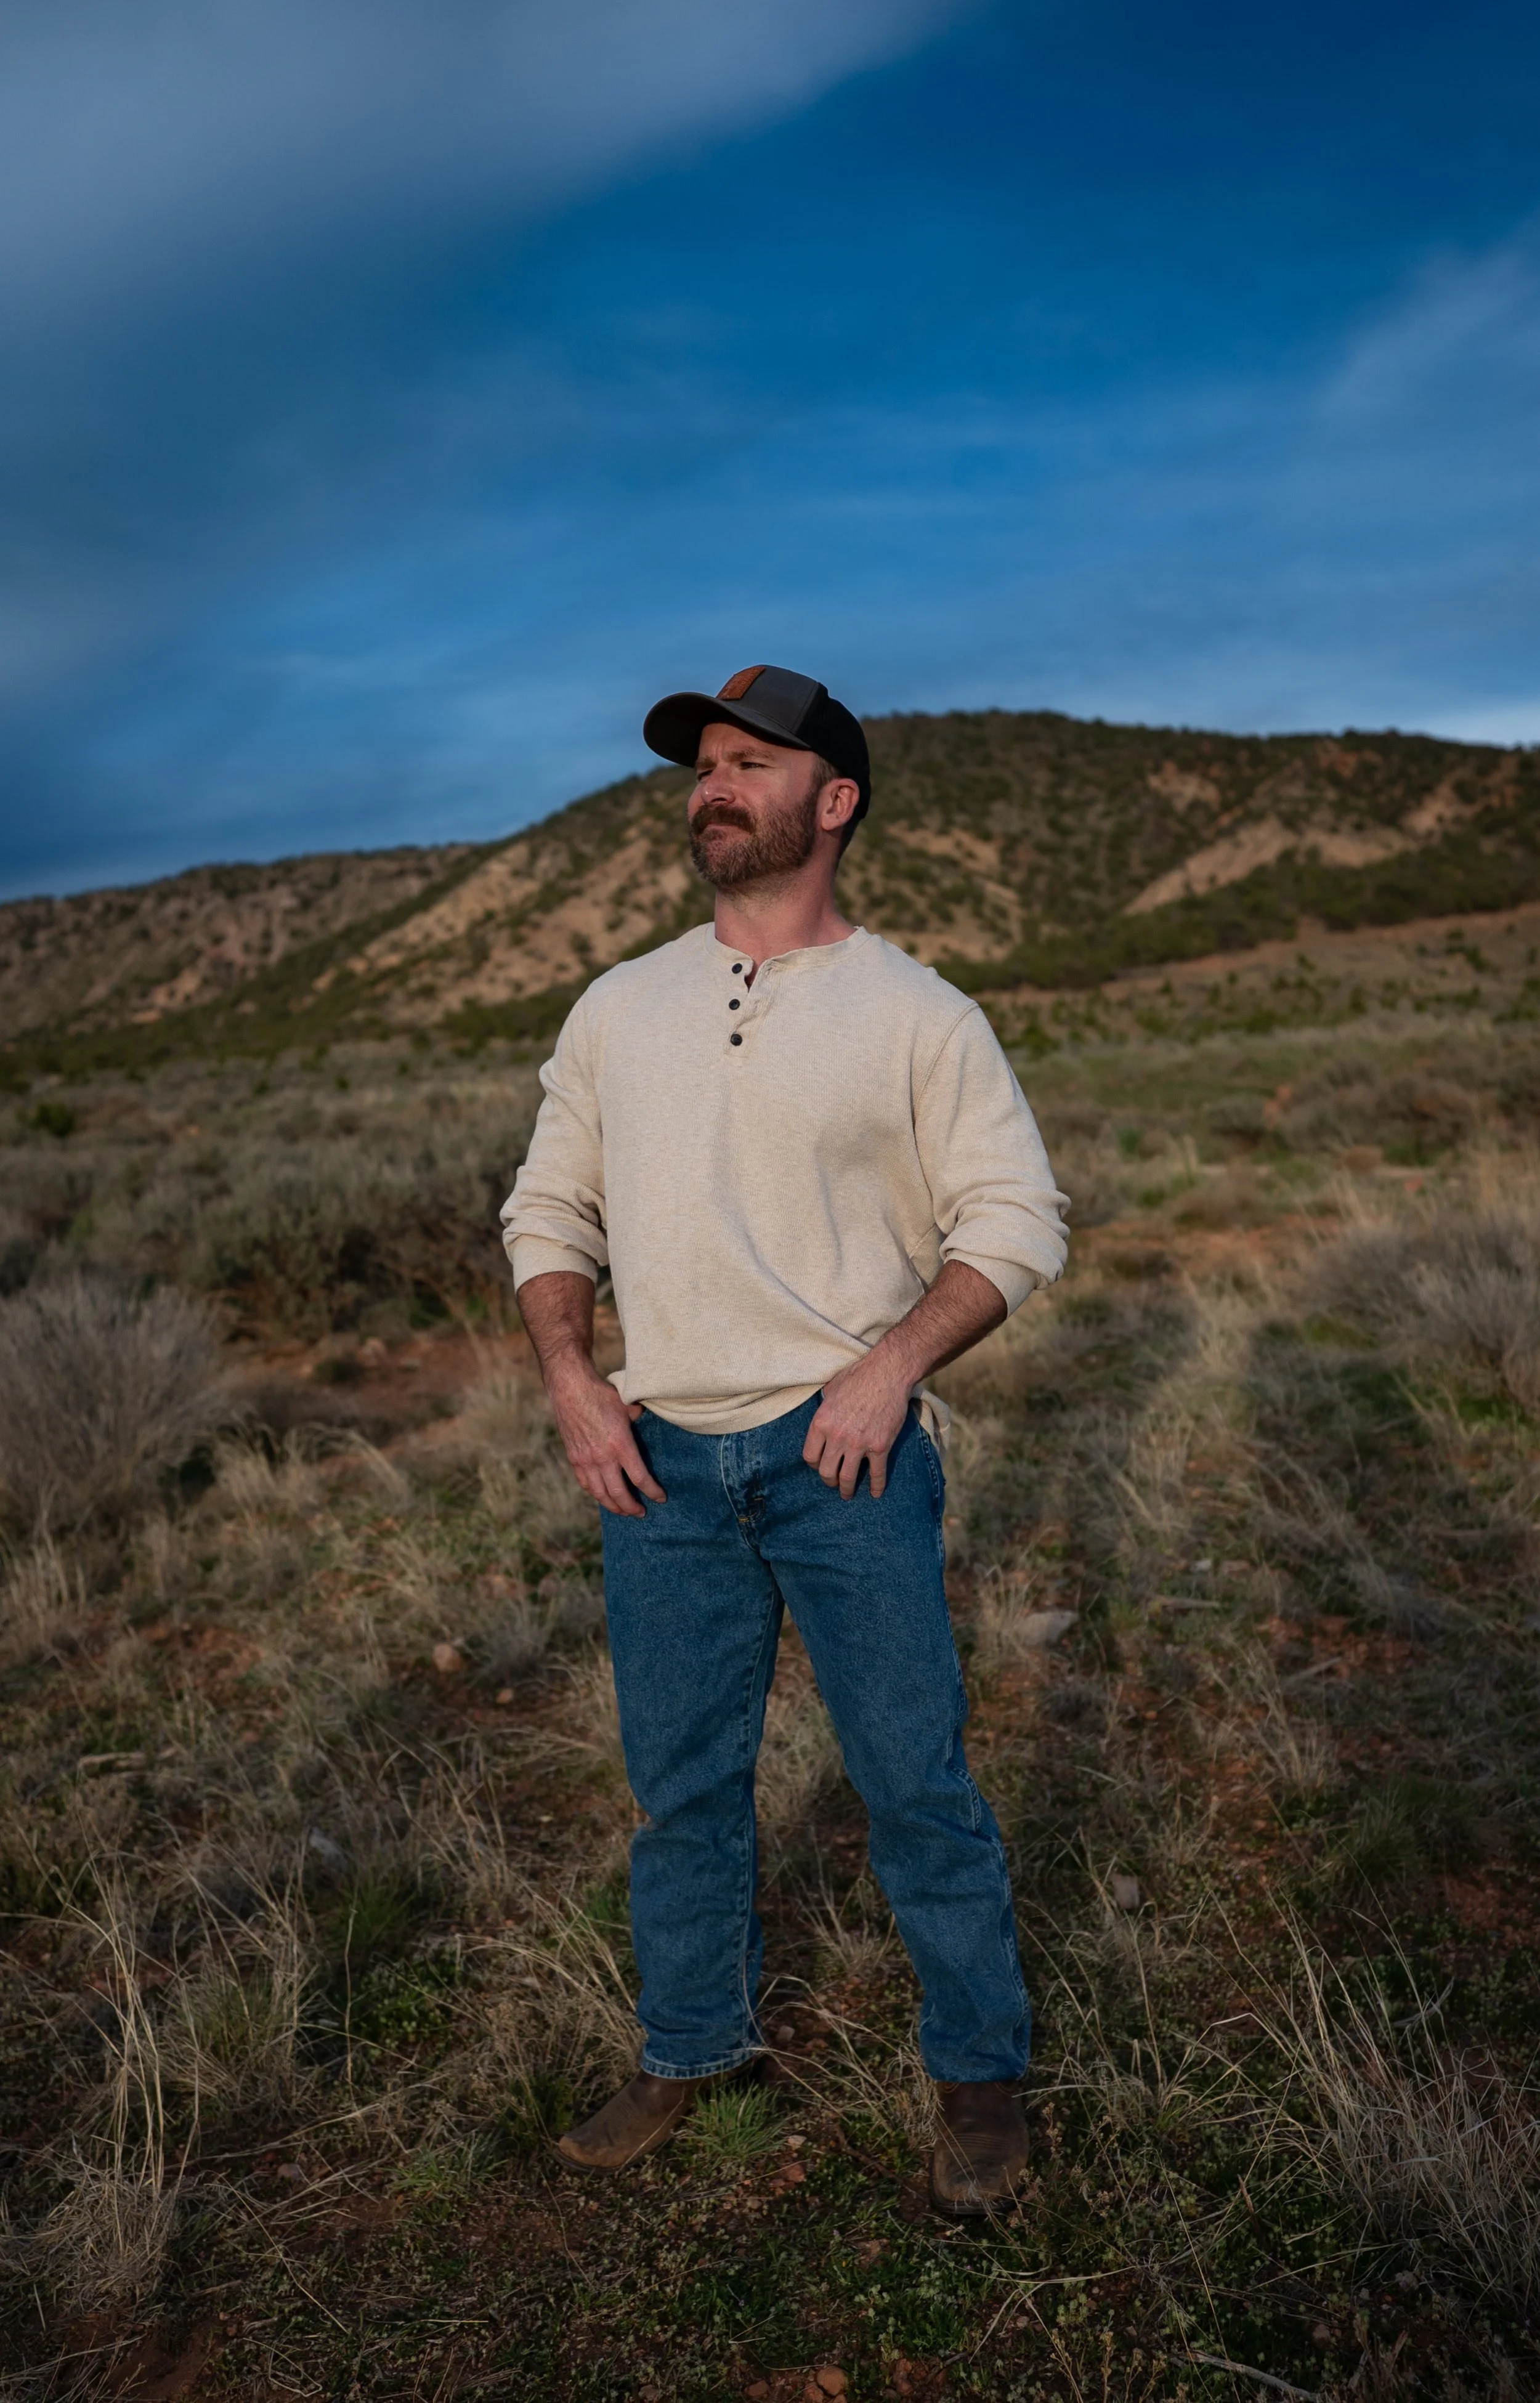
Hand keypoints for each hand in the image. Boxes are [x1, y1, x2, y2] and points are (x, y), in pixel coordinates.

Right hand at [547, 1357, 666, 1517]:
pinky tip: (603, 1496)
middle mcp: (603, 1457)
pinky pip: (586, 1483)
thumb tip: (647, 1419)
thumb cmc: (601, 1394)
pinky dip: (596, 1494)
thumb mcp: (627, 1406)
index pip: (640, 1478)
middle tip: (641, 1513)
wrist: (570, 1389)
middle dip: (632, 1507)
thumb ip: (639, 1419)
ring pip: (600, 1493)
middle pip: (619, 1493)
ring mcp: (586, 1460)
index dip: (652, 1491)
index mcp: (621, 1445)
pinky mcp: (574, 1458)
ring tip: (623, 1511)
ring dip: (613, 1506)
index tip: (660, 1498)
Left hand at [802, 1352, 912, 1498]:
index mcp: (821, 1423)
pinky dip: (877, 1486)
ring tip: (848, 1494)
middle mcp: (837, 1437)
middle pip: (826, 1472)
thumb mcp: (830, 1391)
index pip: (810, 1457)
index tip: (820, 1465)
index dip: (814, 1465)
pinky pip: (877, 1473)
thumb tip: (824, 1419)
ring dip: (847, 1489)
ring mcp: (859, 1443)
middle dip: (829, 1481)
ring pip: (848, 1478)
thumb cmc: (857, 1376)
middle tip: (833, 1483)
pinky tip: (876, 1493)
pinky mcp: (880, 1446)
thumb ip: (824, 1410)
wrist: (887, 1373)